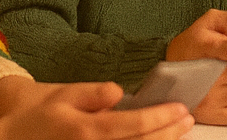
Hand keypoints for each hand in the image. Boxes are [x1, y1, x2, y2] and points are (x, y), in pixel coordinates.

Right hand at [0, 79, 191, 139]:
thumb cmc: (37, 118)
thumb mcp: (62, 96)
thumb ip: (93, 93)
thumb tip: (119, 92)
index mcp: (88, 131)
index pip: (136, 124)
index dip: (162, 117)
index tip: (182, 109)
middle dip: (170, 133)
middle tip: (188, 120)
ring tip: (178, 134)